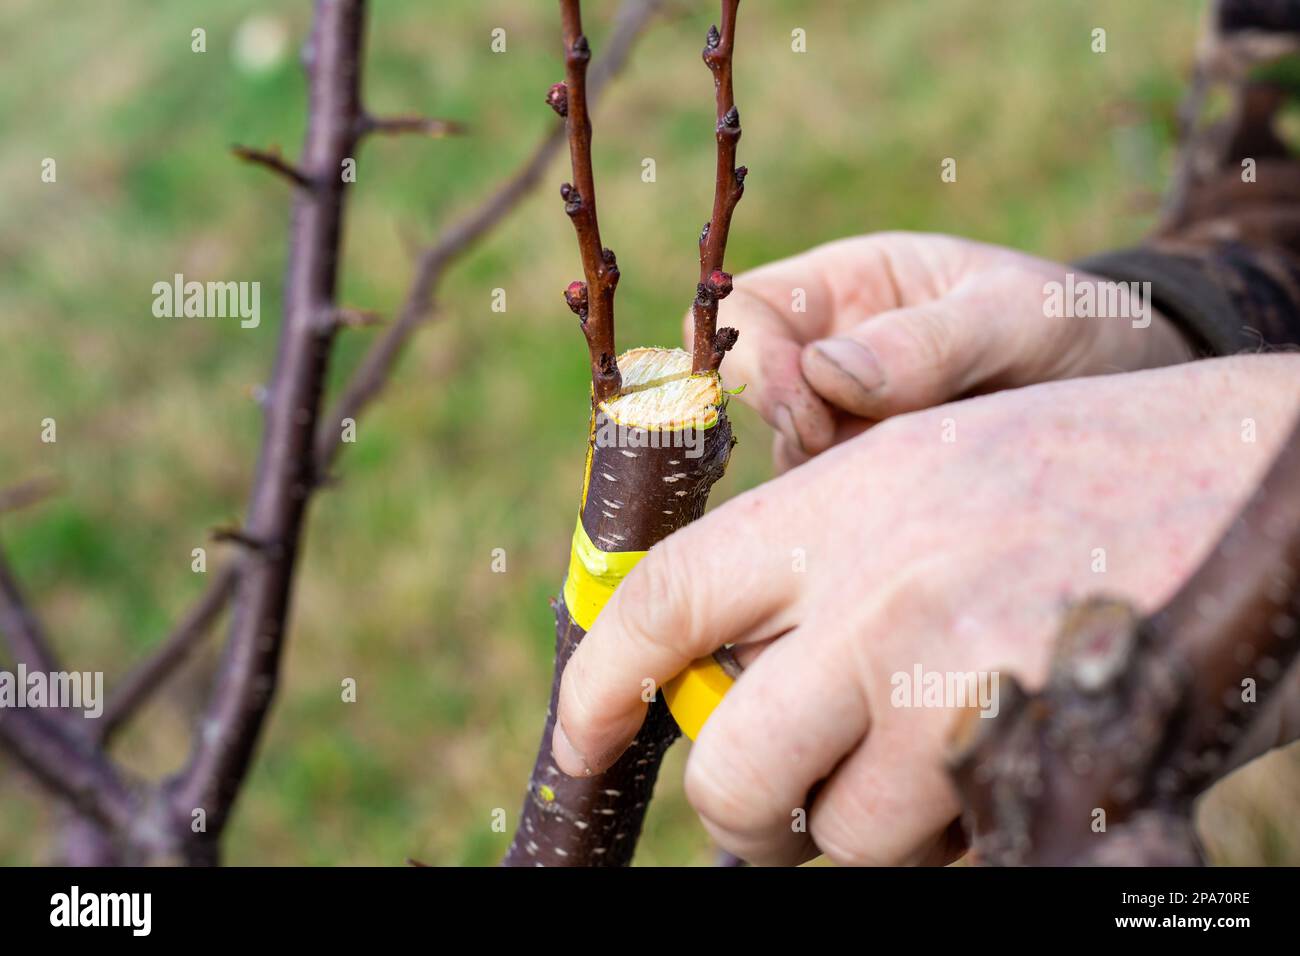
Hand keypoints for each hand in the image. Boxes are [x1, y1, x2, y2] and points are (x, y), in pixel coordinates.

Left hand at [551, 355, 1298, 864]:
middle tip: (779, 800)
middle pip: (734, 762)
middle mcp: (888, 591)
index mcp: (846, 501)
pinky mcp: (1040, 763)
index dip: (602, 683)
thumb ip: (818, 561)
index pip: (665, 601)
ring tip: (941, 746)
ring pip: (841, 835)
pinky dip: (948, 837)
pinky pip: (937, 857)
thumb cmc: (1086, 473)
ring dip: (870, 824)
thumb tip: (713, 671)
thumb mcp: (929, 466)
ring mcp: (965, 684)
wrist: (1265, 474)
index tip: (581, 736)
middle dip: (741, 805)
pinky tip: (1000, 757)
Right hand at [695, 232, 1194, 470]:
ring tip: (938, 479)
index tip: (811, 417)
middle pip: (756, 400)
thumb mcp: (1021, 318)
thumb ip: (932, 341)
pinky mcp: (864, 484)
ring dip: (845, 483)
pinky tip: (932, 511)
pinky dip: (868, 518)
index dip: (757, 365)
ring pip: (793, 464)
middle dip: (804, 437)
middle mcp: (826, 355)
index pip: (747, 311)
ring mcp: (841, 425)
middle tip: (879, 463)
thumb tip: (825, 373)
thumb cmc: (1073, 328)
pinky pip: (833, 510)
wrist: (1127, 395)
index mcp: (846, 286)